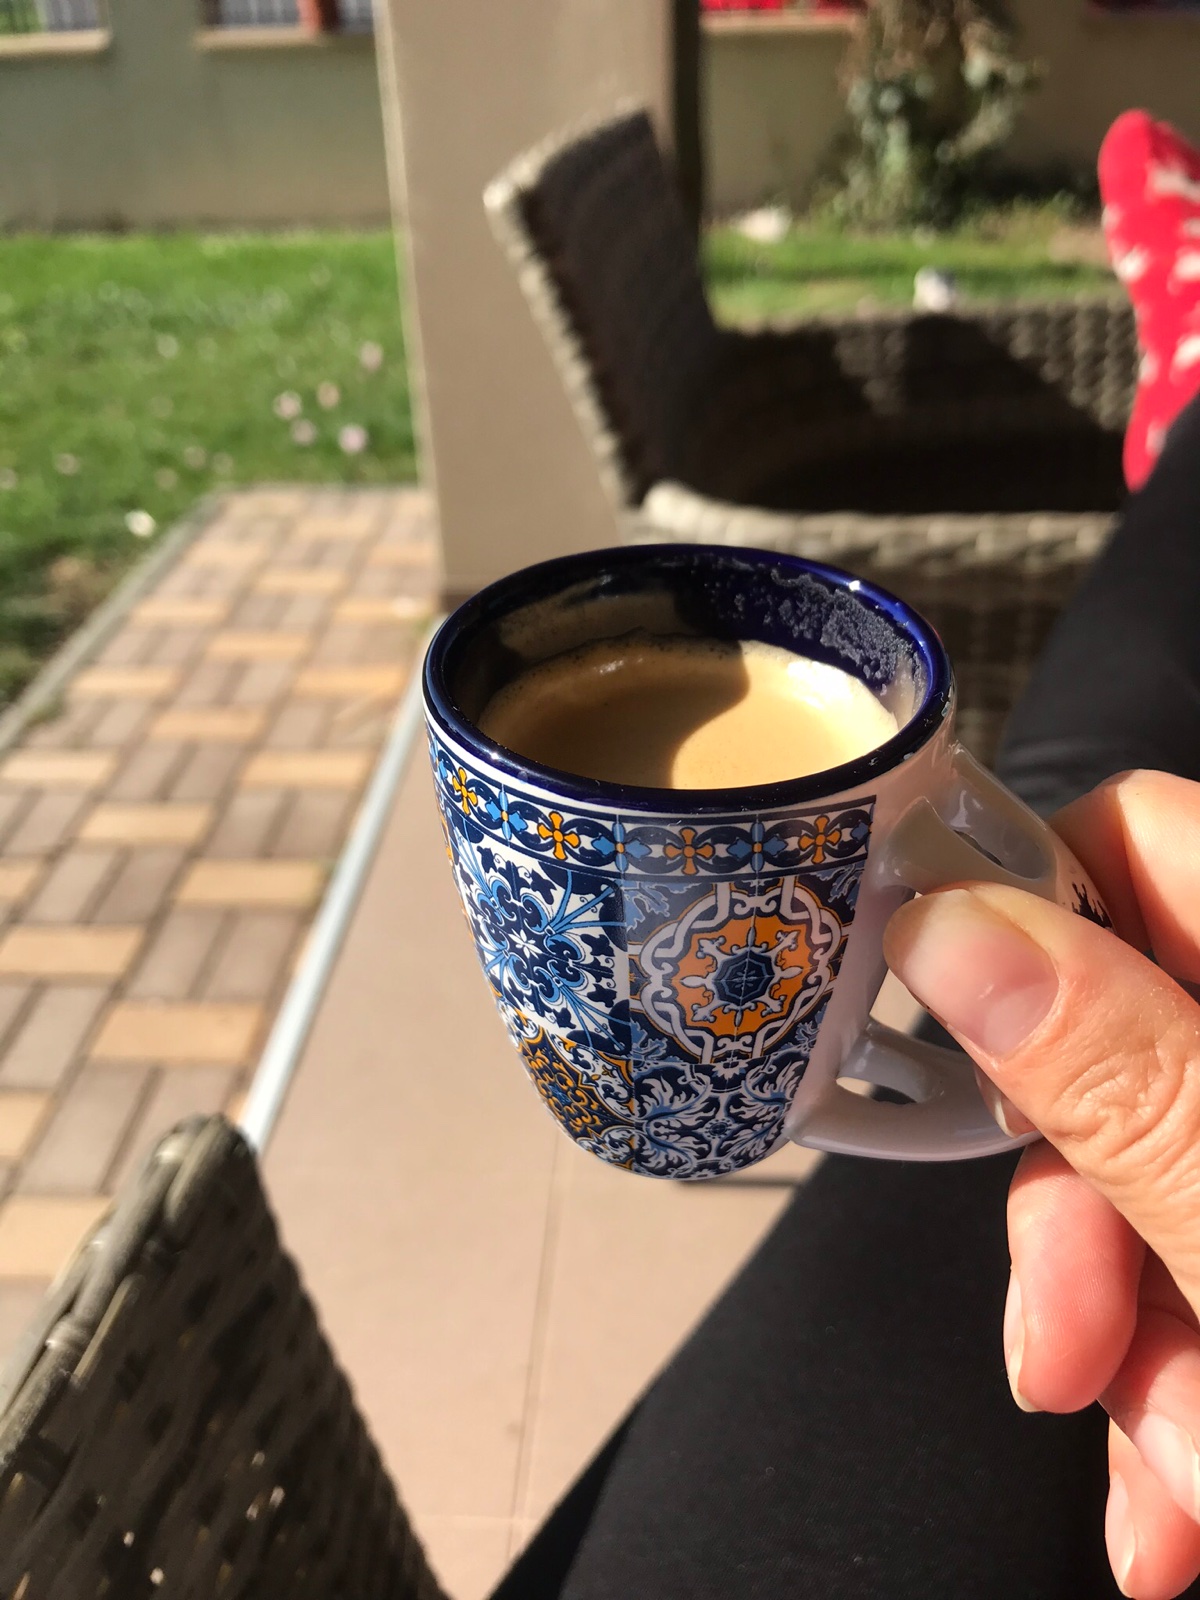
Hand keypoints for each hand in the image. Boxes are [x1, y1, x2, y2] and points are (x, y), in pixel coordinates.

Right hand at [884, 770, 1199, 1599]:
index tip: (962, 1053)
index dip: (1029, 923)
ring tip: (1176, 1503)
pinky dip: (1188, 1390)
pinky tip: (1192, 1509)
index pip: (1146, 844)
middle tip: (1061, 1357)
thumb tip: (952, 925)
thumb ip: (1125, 1081)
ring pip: (1160, 1179)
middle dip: (1080, 1221)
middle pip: (1129, 1047)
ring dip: (1135, 1346)